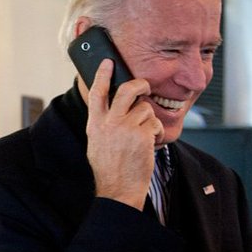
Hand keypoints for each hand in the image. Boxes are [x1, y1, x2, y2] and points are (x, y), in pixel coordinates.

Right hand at [85, 58, 161, 209]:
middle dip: (139, 84)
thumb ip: (104, 123)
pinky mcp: (142, 135)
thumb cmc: (109, 168)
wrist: (118, 190)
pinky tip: (150, 144)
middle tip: (145, 86)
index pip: (97, 93)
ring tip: (145, 135)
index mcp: (95, 125)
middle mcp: (109, 124)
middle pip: (126, 91)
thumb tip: (115, 107)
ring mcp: (126, 129)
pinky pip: (155, 123)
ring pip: (145, 109)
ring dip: (149, 120)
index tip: (108, 62)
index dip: (103, 75)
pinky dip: (156, 132)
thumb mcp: (97, 143)